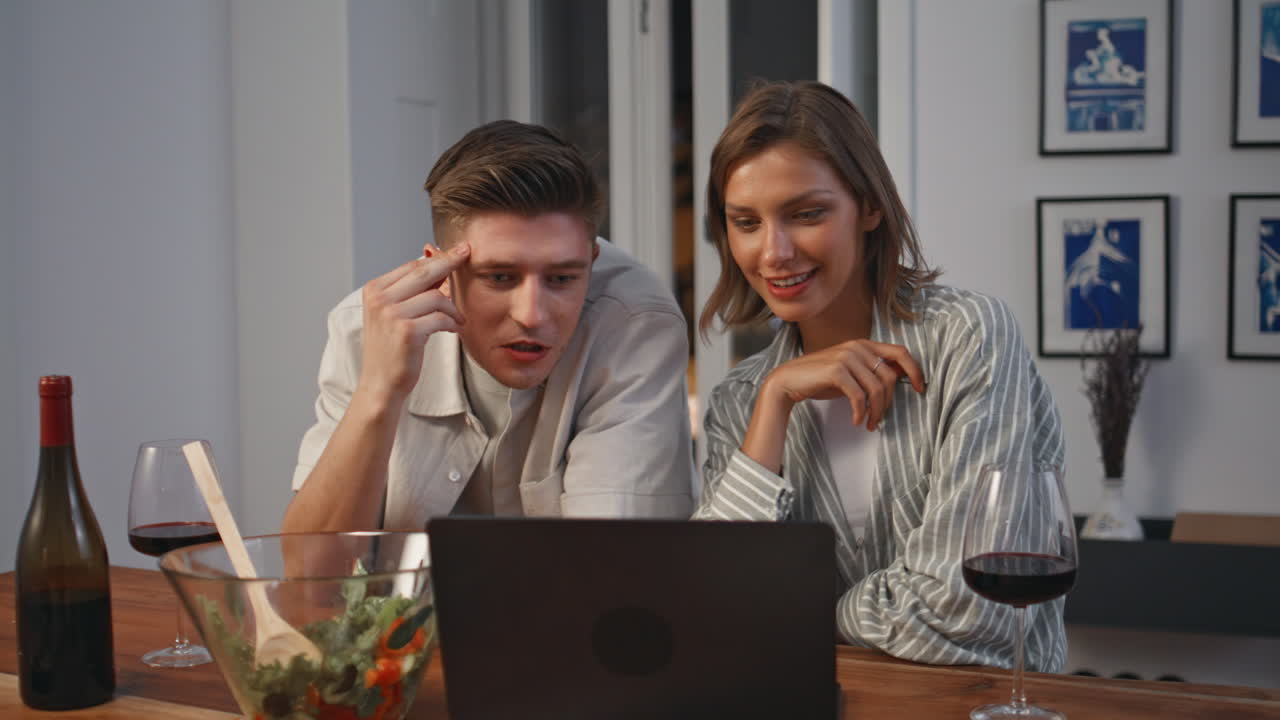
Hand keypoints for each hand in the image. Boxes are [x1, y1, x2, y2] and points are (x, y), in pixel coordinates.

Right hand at [356, 242, 470, 402]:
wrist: (381, 384)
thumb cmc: (392, 349)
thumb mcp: (394, 314)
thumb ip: (411, 291)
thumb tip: (439, 263)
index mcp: (374, 290)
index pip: (411, 266)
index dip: (437, 259)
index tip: (457, 251)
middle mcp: (379, 299)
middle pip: (423, 272)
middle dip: (449, 261)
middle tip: (467, 253)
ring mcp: (391, 314)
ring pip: (436, 297)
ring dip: (453, 308)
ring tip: (457, 319)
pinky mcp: (407, 331)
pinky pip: (441, 317)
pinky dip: (453, 322)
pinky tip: (455, 329)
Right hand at [762, 339, 924, 430]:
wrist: (789, 380)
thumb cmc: (820, 379)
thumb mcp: (850, 372)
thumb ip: (870, 371)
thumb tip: (897, 379)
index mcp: (864, 344)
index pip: (900, 352)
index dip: (914, 370)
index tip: (919, 389)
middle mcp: (857, 347)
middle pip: (889, 377)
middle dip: (888, 403)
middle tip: (880, 419)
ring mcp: (846, 357)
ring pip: (876, 389)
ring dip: (876, 412)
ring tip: (870, 424)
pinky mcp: (836, 370)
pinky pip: (859, 396)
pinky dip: (861, 412)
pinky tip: (856, 420)